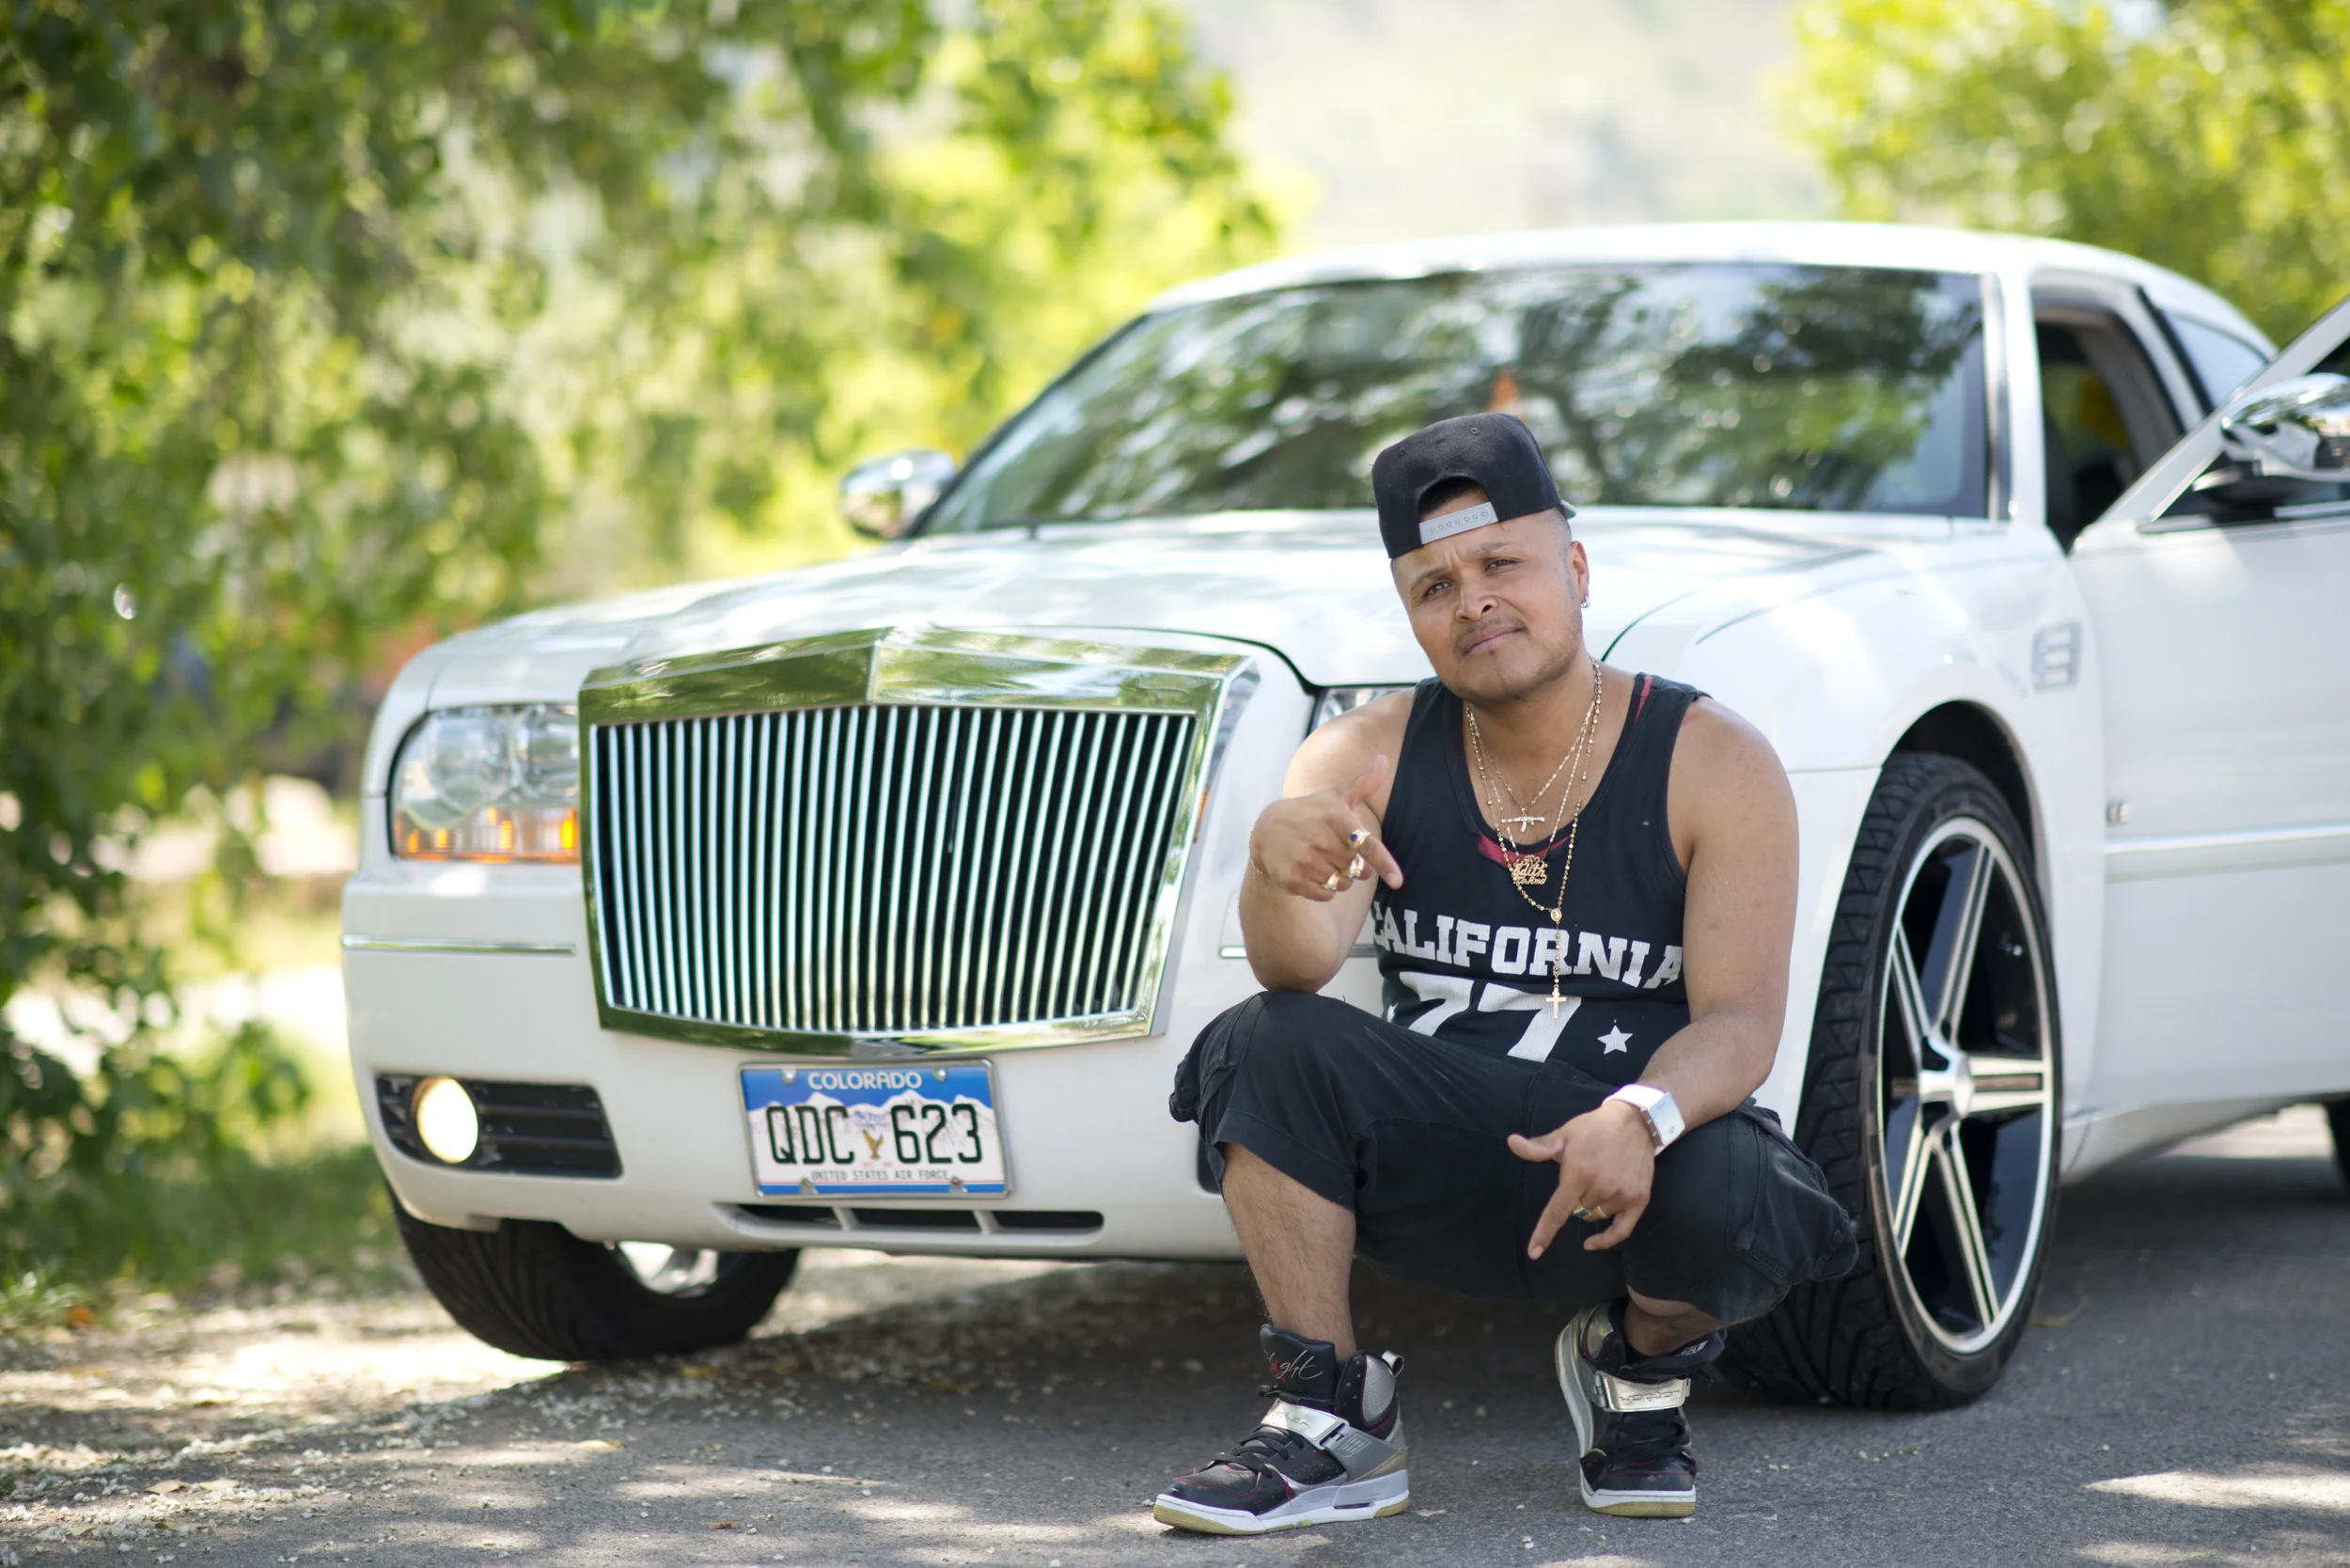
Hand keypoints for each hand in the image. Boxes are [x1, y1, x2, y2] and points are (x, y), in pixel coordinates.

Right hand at [1246, 754, 1403, 900]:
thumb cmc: (1311, 812)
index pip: (1365, 845)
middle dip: (1354, 866)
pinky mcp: (1293, 879)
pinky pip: (1326, 895)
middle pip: (1358, 869)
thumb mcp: (1335, 796)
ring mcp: (1305, 861)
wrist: (1266, 830)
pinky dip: (1324, 889)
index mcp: (1334, 817)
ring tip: (1322, 861)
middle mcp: (1320, 839)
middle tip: (1336, 852)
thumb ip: (1364, 784)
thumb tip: (1384, 759)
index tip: (1398, 881)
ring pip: (1343, 884)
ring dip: (1339, 878)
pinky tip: (1312, 872)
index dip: (1384, 864)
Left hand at [1508, 1099, 1654, 1256]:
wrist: (1634, 1122)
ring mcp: (1622, 1195)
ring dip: (1590, 1207)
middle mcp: (1601, 1188)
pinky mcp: (1639, 1200)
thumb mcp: (1564, 1135)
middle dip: (1574, 1199)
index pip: (1557, 1211)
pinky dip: (1606, 1240)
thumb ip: (1539, 1147)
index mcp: (1579, 1173)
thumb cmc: (1593, 1129)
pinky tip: (1592, 1243)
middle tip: (1583, 1175)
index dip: (1544, 1233)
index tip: (1534, 1253)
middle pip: (1577, 1211)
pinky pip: (1621, 1230)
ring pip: (1595, 1217)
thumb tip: (1511, 1142)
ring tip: (1598, 1181)